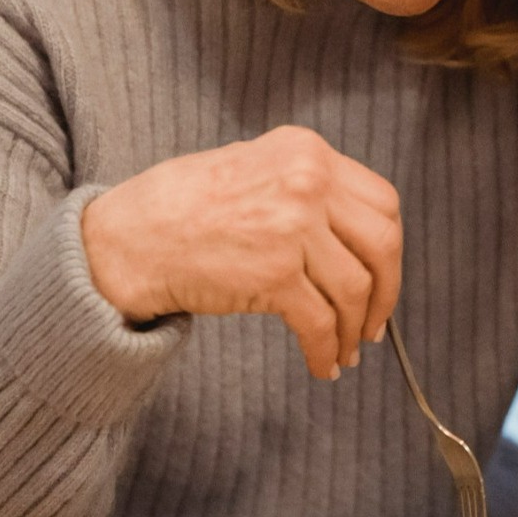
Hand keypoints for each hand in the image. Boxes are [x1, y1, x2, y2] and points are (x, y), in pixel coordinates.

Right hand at [80, 125, 401, 379]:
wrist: (128, 238)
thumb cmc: (182, 207)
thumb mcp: (254, 166)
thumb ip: (305, 186)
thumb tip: (355, 236)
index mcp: (306, 150)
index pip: (382, 201)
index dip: (389, 247)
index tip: (383, 275)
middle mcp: (308, 181)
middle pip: (383, 244)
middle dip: (387, 292)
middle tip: (374, 324)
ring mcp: (294, 228)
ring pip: (357, 289)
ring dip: (355, 329)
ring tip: (346, 351)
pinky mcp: (276, 275)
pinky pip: (321, 323)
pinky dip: (327, 351)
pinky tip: (323, 366)